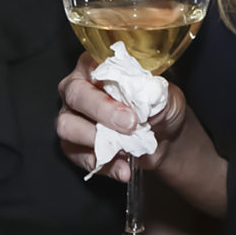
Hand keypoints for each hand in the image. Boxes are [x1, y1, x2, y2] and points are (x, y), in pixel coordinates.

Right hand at [55, 53, 190, 181]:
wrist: (163, 140)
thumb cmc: (160, 108)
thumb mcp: (168, 97)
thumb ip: (157, 93)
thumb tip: (148, 94)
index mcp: (98, 65)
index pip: (91, 66)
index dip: (107, 83)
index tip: (129, 103)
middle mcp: (78, 86)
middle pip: (75, 95)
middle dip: (102, 112)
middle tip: (130, 125)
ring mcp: (71, 115)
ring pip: (67, 125)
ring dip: (96, 140)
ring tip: (125, 149)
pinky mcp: (72, 143)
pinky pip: (75, 154)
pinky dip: (101, 164)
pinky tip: (122, 169)